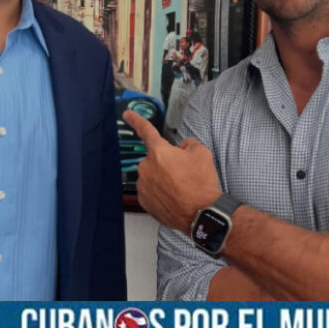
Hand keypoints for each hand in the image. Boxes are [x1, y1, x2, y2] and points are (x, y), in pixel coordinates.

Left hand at [123, 110, 221, 230]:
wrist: (201, 213)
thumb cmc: (201, 183)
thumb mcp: (202, 153)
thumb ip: (187, 144)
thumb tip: (180, 148)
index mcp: (159, 152)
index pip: (146, 131)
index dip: (136, 120)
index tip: (126, 114)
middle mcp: (146, 167)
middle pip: (155, 160)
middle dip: (166, 164)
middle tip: (183, 175)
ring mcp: (143, 185)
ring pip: (152, 176)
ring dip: (163, 179)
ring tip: (181, 189)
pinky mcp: (144, 201)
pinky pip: (151, 192)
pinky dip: (160, 194)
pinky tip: (174, 198)